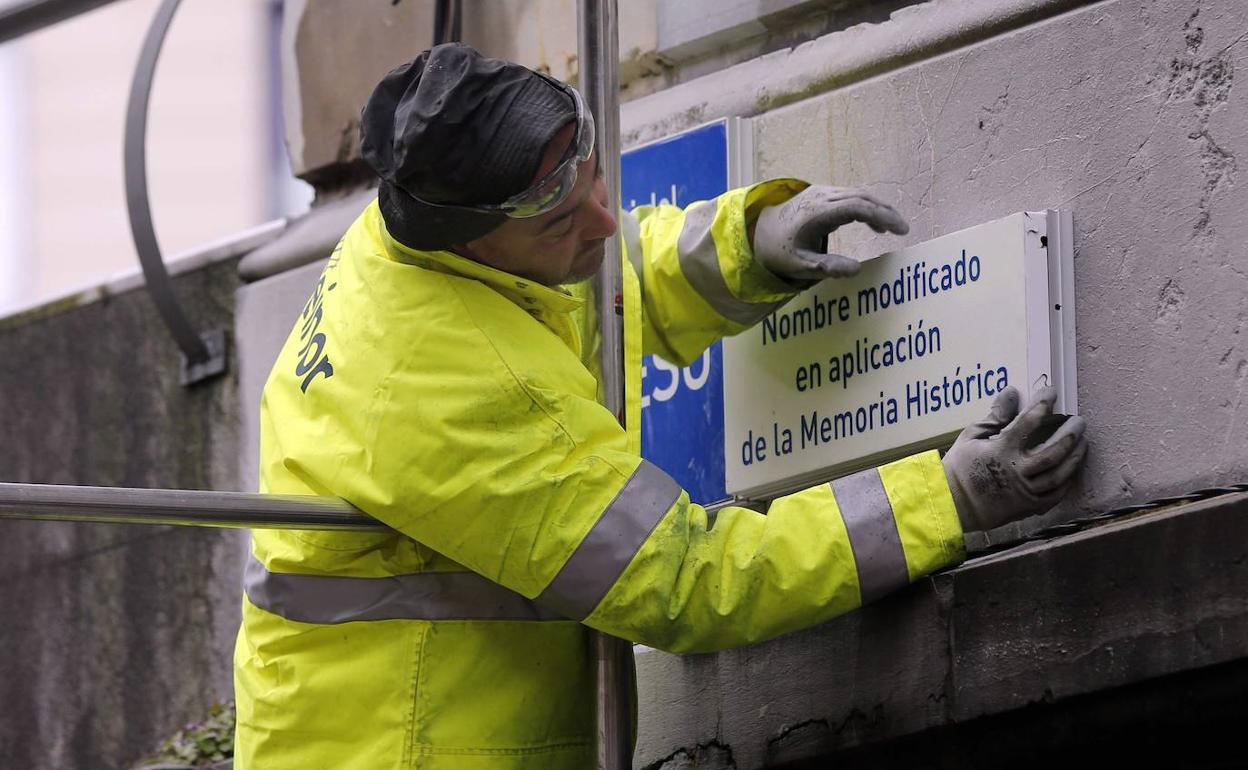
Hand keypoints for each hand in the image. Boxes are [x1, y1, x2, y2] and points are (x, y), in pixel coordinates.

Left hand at [751, 185, 909, 281]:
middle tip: (903, 229)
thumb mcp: (800, 266)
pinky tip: (874, 223)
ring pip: (858, 194)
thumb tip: (857, 269)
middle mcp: (820, 197)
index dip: (882, 216)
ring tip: (892, 228)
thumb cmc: (779, 251)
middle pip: (862, 197)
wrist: (758, 232)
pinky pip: (850, 196)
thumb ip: (828, 268)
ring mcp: (821, 192)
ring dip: (877, 208)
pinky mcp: (822, 195)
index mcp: (816, 213)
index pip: (857, 207)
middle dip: (885, 211)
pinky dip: (866, 207)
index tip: (900, 230)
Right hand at [942, 387, 1087, 532]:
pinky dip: (1065, 482)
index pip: (1028, 422)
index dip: (1043, 404)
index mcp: (1001, 450)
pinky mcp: (1027, 506)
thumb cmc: (959, 467)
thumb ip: (995, 416)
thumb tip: (1012, 392)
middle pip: (1053, 450)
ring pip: (1059, 474)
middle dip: (1070, 434)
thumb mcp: (972, 436)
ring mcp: (1025, 491)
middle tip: (1079, 421)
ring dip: (1074, 457)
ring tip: (1082, 443)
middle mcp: (1017, 470)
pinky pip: (1054, 495)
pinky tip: (1070, 471)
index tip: (1051, 393)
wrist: (952, 504)